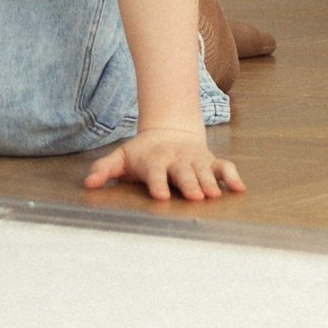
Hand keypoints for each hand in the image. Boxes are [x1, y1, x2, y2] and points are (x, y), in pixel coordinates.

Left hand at [83, 127, 244, 201]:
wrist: (169, 130)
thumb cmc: (142, 153)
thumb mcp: (121, 157)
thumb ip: (105, 169)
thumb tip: (88, 183)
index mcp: (154, 161)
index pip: (155, 173)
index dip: (157, 184)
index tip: (160, 196)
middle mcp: (176, 160)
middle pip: (183, 172)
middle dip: (189, 184)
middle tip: (195, 197)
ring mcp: (195, 160)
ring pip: (204, 170)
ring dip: (210, 182)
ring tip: (215, 195)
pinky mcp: (209, 161)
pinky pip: (224, 166)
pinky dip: (232, 176)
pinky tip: (240, 188)